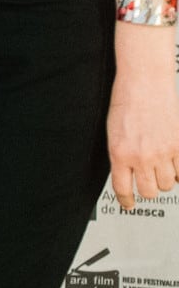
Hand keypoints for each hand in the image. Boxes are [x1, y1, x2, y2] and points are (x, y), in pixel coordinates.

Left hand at [108, 57, 178, 210]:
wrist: (145, 83)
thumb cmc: (126, 102)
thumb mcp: (114, 132)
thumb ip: (122, 155)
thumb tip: (128, 173)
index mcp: (119, 153)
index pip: (122, 188)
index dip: (126, 201)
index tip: (128, 205)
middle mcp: (141, 156)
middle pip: (148, 191)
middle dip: (148, 189)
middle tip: (147, 181)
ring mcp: (162, 153)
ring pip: (167, 184)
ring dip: (163, 180)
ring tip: (160, 168)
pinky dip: (178, 172)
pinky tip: (173, 165)